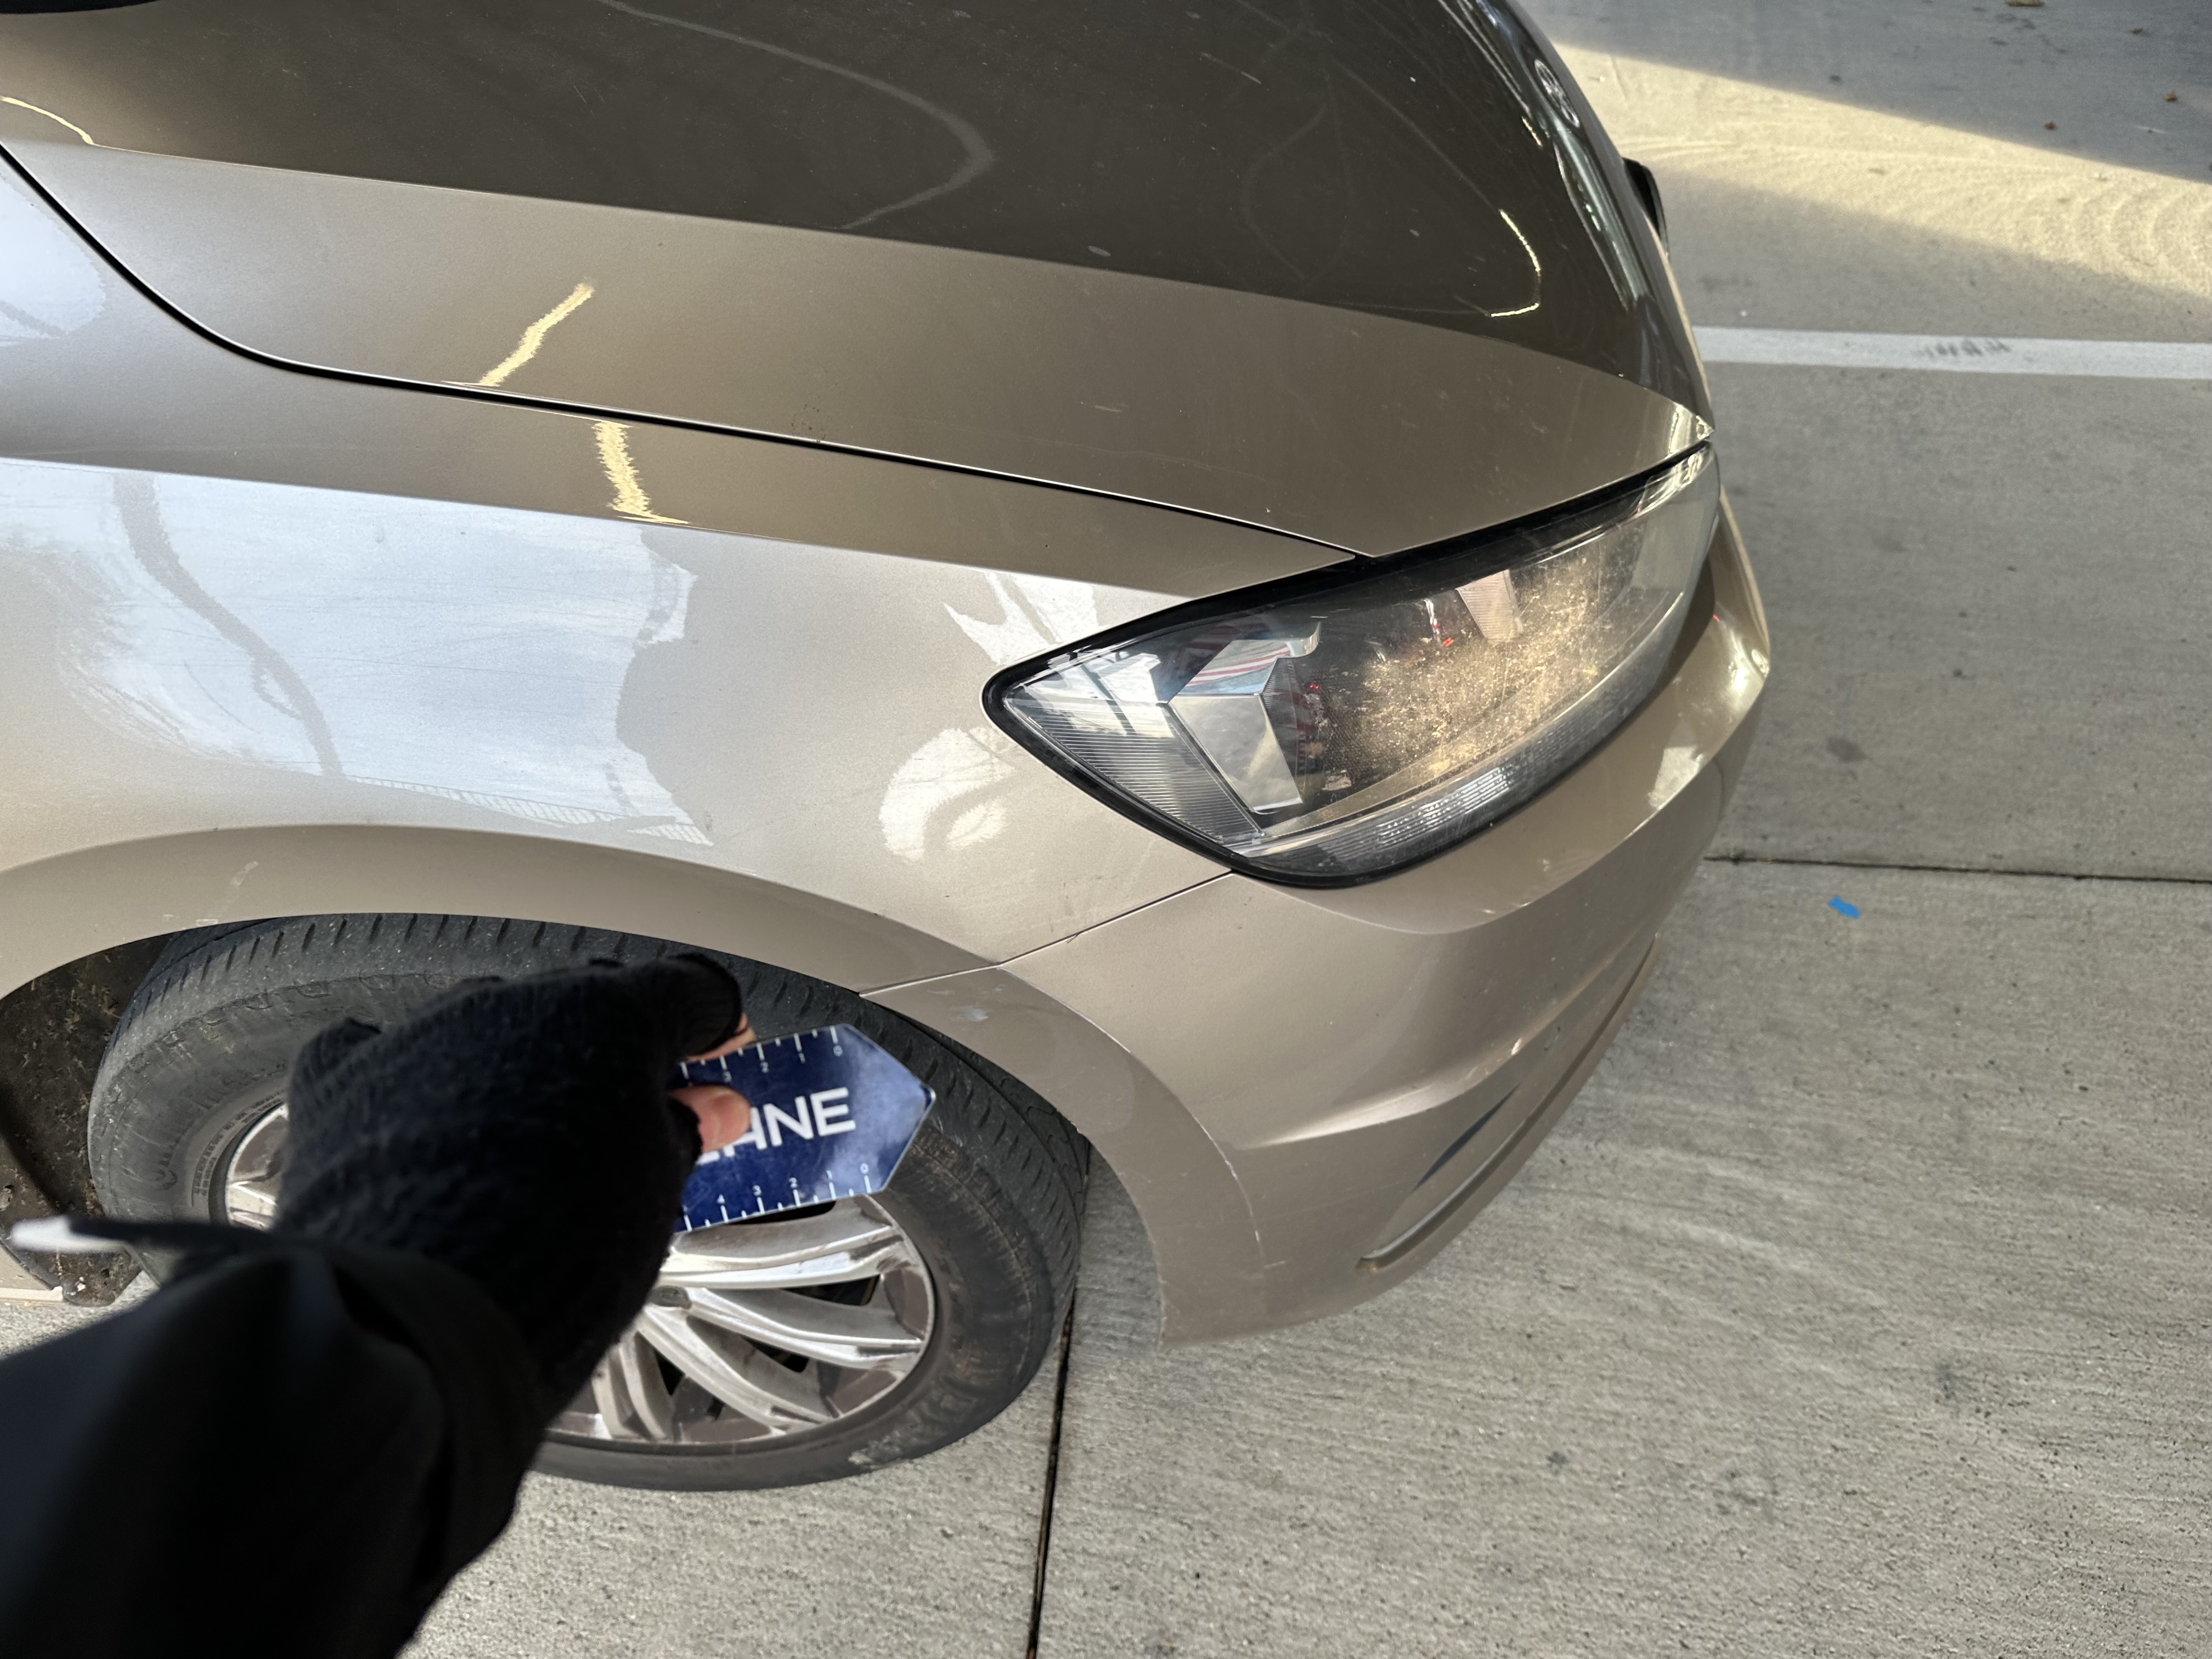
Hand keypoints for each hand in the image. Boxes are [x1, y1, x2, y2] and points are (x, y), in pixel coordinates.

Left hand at [274, 955, 747, 1410]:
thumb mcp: (657, 1196)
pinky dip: (413, 1085)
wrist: (421, 1323)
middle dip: (615, 1051)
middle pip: (585, 1001)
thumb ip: (683, 1132)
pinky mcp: (347, 1079)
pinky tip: (426, 1131)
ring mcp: (426, 1034)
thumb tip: (709, 1109)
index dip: (711, 1028)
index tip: (718, 1059)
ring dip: (519, 1065)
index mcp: (610, 1017)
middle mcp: (515, 1004)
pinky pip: (386, 1055)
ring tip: (529, 1147)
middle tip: (633, 1115)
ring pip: (490, 1025)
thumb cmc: (557, 1259)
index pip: (685, 991)